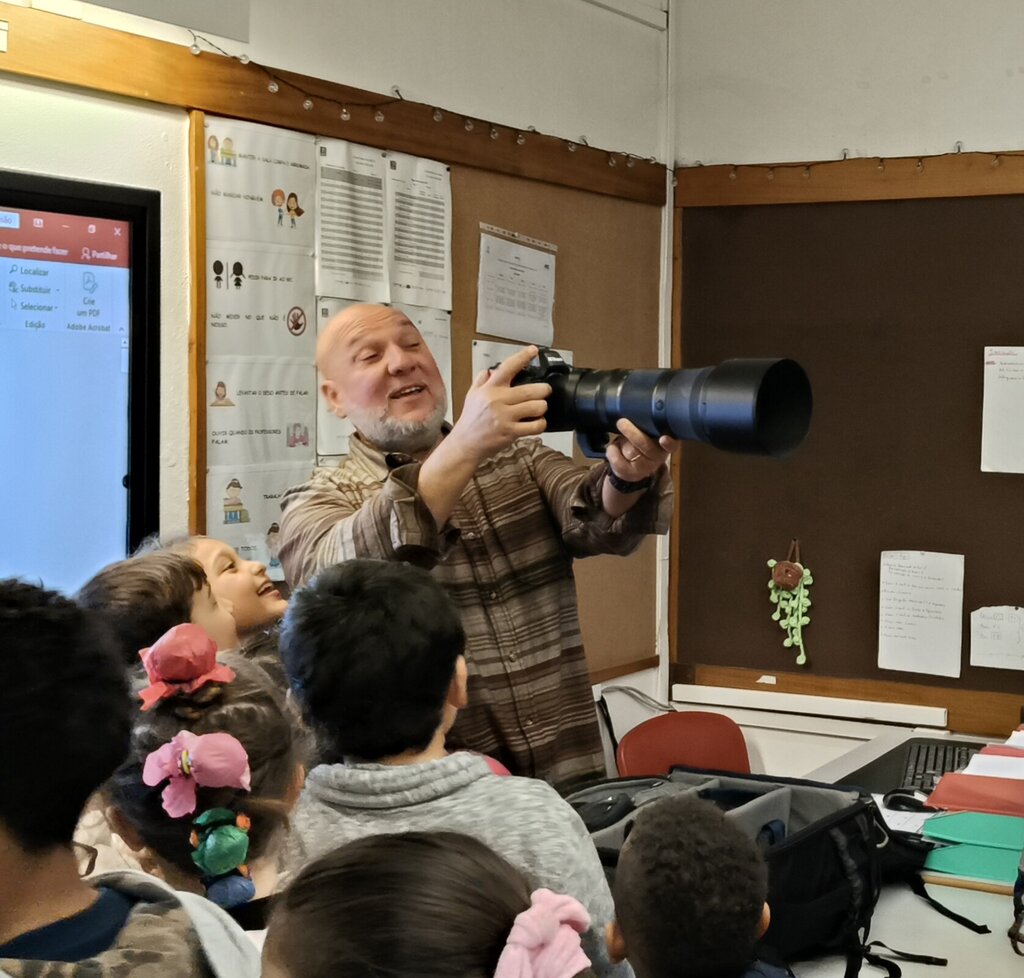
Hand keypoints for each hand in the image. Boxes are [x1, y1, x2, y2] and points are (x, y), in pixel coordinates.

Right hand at [446, 346, 551, 463]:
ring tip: (540, 408)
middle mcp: (497, 401)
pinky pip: (535, 426)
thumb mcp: (471, 396)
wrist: (465, 444)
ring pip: (536, 407)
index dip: (523, 357)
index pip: (507, 368)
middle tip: (545, 391)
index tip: (533, 350)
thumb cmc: (470, 420)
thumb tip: (489, 370)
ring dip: (542, 407)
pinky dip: (540, 424)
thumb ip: (481, 381)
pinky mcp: (510, 432)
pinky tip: (538, 422)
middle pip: (530, 390)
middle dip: (544, 390)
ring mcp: (504, 417)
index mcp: (489, 389)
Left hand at [606, 418, 679, 482]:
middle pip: (646, 446)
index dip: (668, 443)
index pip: (672, 445)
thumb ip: (648, 425)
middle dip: (632, 433)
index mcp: (665, 445)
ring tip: (622, 439)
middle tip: (621, 422)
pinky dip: (612, 450)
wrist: (632, 467)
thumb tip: (638, 411)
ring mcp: (644, 468)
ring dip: (622, 442)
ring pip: (630, 452)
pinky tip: (614, 447)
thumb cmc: (642, 443)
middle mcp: (657, 458)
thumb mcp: (648, 434)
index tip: (663, 438)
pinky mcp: (630, 474)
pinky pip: (617, 460)